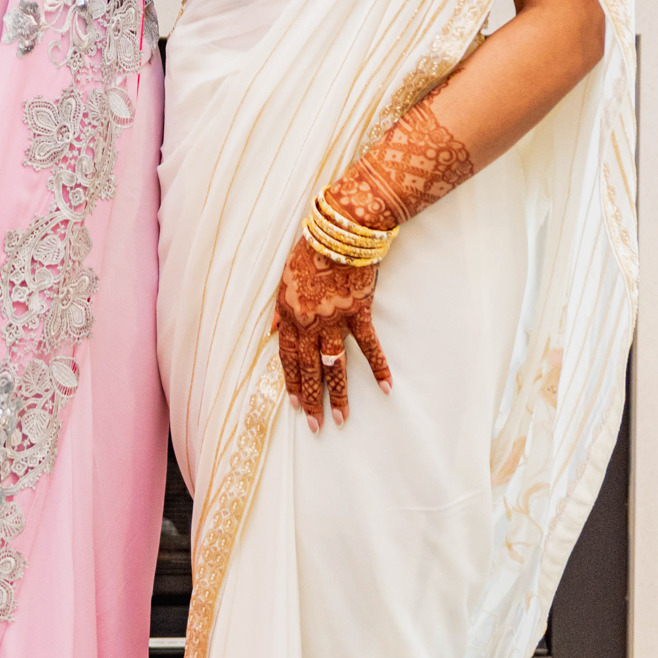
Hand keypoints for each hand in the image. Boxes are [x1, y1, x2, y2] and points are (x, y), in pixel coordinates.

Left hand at [271, 234, 391, 433]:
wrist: (340, 231)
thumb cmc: (312, 251)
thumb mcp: (286, 277)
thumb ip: (280, 307)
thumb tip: (270, 329)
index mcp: (289, 312)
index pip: (288, 356)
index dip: (292, 382)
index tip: (297, 405)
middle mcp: (309, 320)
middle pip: (308, 367)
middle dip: (312, 398)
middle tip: (316, 426)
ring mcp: (335, 318)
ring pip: (334, 363)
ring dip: (337, 393)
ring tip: (340, 419)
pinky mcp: (359, 312)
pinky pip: (369, 346)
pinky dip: (379, 367)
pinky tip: (386, 388)